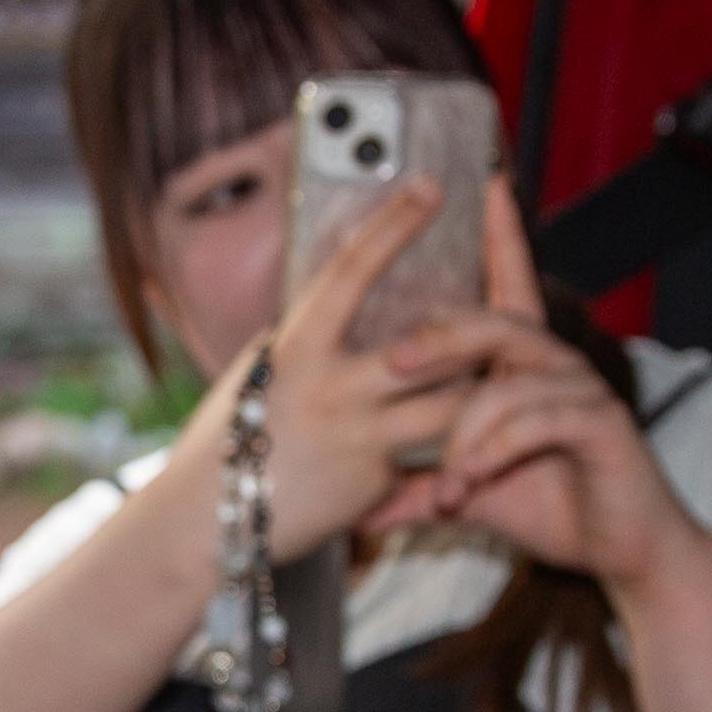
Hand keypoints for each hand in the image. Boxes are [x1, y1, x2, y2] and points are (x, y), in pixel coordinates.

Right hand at [173, 183, 478, 561]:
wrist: (203, 523)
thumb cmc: (227, 438)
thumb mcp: (262, 370)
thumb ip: (309, 338)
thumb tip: (345, 296)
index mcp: (296, 346)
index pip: (352, 270)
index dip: (394, 224)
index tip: (432, 187)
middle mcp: (331, 387)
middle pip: (432, 345)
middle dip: (477, 327)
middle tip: (507, 309)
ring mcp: (357, 438)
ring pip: (451, 405)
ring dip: (477, 393)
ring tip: (494, 382)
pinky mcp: (375, 485)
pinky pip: (425, 457)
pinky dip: (435, 455)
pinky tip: (442, 464)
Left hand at [377, 186, 694, 584]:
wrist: (619, 554)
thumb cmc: (547, 507)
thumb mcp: (471, 496)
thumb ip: (420, 491)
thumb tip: (362, 511)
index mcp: (523, 365)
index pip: (510, 285)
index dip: (502, 234)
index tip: (486, 180)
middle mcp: (555, 363)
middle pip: (492, 322)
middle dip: (438, 338)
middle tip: (392, 362)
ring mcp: (582, 390)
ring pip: (506, 382)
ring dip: (464, 435)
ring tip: (447, 485)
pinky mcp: (604, 423)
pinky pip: (538, 419)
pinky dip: (496, 452)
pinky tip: (472, 484)